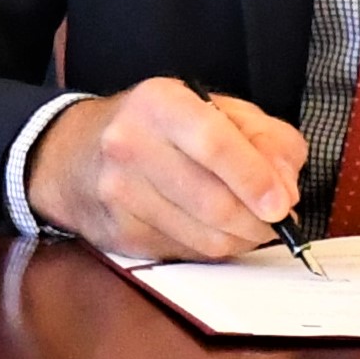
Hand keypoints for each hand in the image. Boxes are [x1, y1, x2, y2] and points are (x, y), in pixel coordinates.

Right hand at [24, 78, 309, 259]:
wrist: (73, 155)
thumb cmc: (158, 128)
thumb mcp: (214, 109)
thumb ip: (265, 138)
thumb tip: (286, 188)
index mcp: (159, 104)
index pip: (213, 144)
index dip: (255, 178)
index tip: (283, 203)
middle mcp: (130, 145)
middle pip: (213, 201)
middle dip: (258, 220)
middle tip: (276, 220)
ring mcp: (120, 194)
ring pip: (204, 237)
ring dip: (242, 239)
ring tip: (251, 226)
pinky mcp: (120, 235)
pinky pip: (187, 254)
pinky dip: (213, 248)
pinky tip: (215, 230)